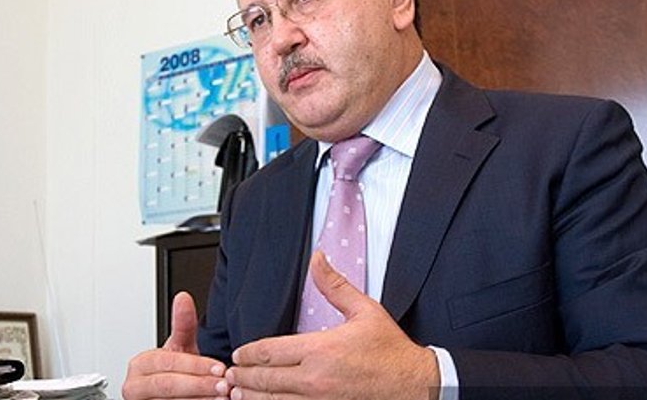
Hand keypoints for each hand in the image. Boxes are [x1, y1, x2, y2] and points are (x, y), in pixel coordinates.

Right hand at [122, 292, 229, 398]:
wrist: (172, 394)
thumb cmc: (174, 372)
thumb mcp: (179, 347)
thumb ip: (182, 324)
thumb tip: (183, 297)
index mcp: (139, 365)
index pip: (166, 362)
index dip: (194, 365)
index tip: (218, 367)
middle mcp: (134, 388)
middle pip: (167, 385)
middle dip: (199, 384)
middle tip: (223, 383)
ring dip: (200, 399)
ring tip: (222, 395)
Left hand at [226, 251, 439, 399]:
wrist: (416, 385)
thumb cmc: (391, 352)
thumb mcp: (365, 311)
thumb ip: (334, 286)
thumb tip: (318, 259)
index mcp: (321, 350)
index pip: (269, 352)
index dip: (248, 354)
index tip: (239, 354)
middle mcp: (315, 379)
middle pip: (264, 380)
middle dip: (243, 377)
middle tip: (231, 374)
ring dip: (251, 398)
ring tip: (238, 393)